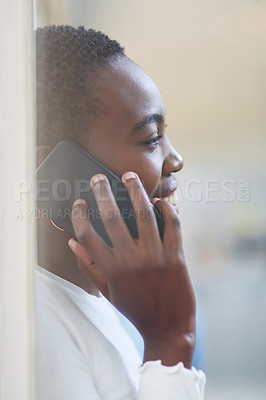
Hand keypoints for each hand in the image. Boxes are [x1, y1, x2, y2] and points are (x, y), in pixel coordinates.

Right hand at [68, 171, 195, 366]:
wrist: (169, 326)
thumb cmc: (136, 309)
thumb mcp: (108, 292)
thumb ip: (89, 267)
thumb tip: (73, 242)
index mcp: (112, 270)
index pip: (87, 236)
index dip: (79, 215)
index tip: (79, 203)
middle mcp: (132, 260)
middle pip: (113, 218)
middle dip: (103, 193)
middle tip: (98, 178)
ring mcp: (156, 256)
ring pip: (144, 215)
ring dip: (136, 192)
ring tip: (129, 177)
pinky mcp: (176, 256)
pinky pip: (172, 225)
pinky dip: (167, 210)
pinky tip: (159, 201)